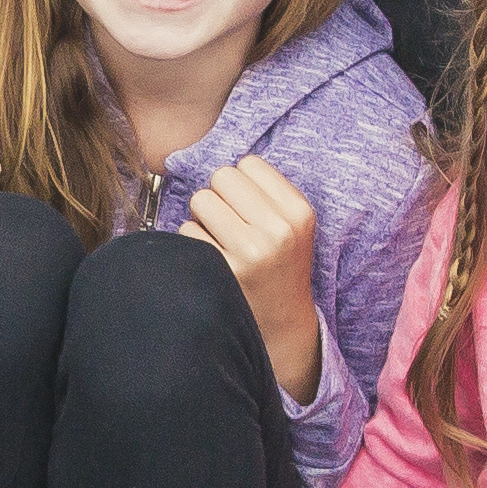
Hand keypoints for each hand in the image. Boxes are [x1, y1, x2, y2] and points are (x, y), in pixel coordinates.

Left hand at [190, 153, 322, 397]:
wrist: (282, 323)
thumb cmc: (280, 265)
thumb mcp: (292, 225)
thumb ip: (266, 192)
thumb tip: (221, 166)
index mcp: (298, 212)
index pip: (249, 163)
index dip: (240, 182)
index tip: (247, 206)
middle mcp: (278, 230)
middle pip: (221, 176)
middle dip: (219, 195)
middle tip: (229, 221)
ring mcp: (250, 252)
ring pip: (201, 200)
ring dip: (202, 216)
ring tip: (219, 238)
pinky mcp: (223, 271)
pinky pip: (188, 231)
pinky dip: (192, 241)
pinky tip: (211, 258)